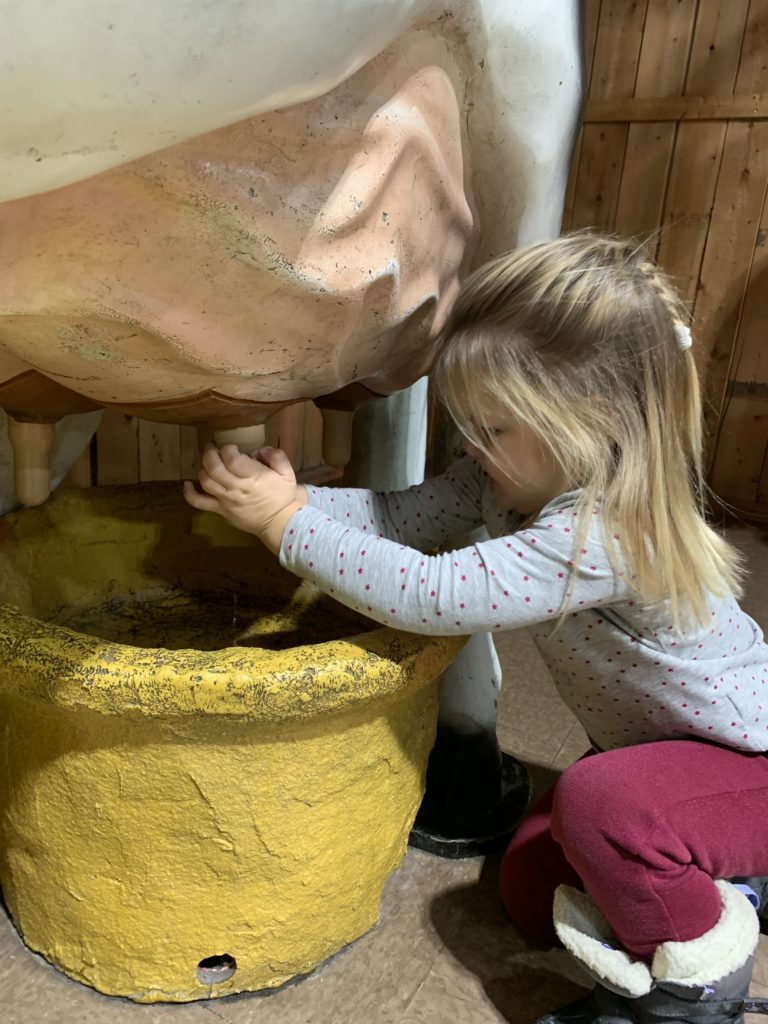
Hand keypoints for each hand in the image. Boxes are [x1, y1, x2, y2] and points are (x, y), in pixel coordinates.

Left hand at [183, 444, 305, 551]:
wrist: (279, 523)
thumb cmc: (282, 497)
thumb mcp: (288, 473)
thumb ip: (276, 456)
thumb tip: (259, 450)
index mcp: (253, 478)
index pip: (232, 459)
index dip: (228, 449)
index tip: (232, 447)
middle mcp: (236, 489)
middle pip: (214, 468)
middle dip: (210, 453)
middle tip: (213, 447)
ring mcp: (225, 501)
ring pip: (205, 481)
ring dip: (203, 467)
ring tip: (208, 461)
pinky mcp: (219, 511)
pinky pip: (199, 502)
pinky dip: (189, 493)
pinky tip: (187, 484)